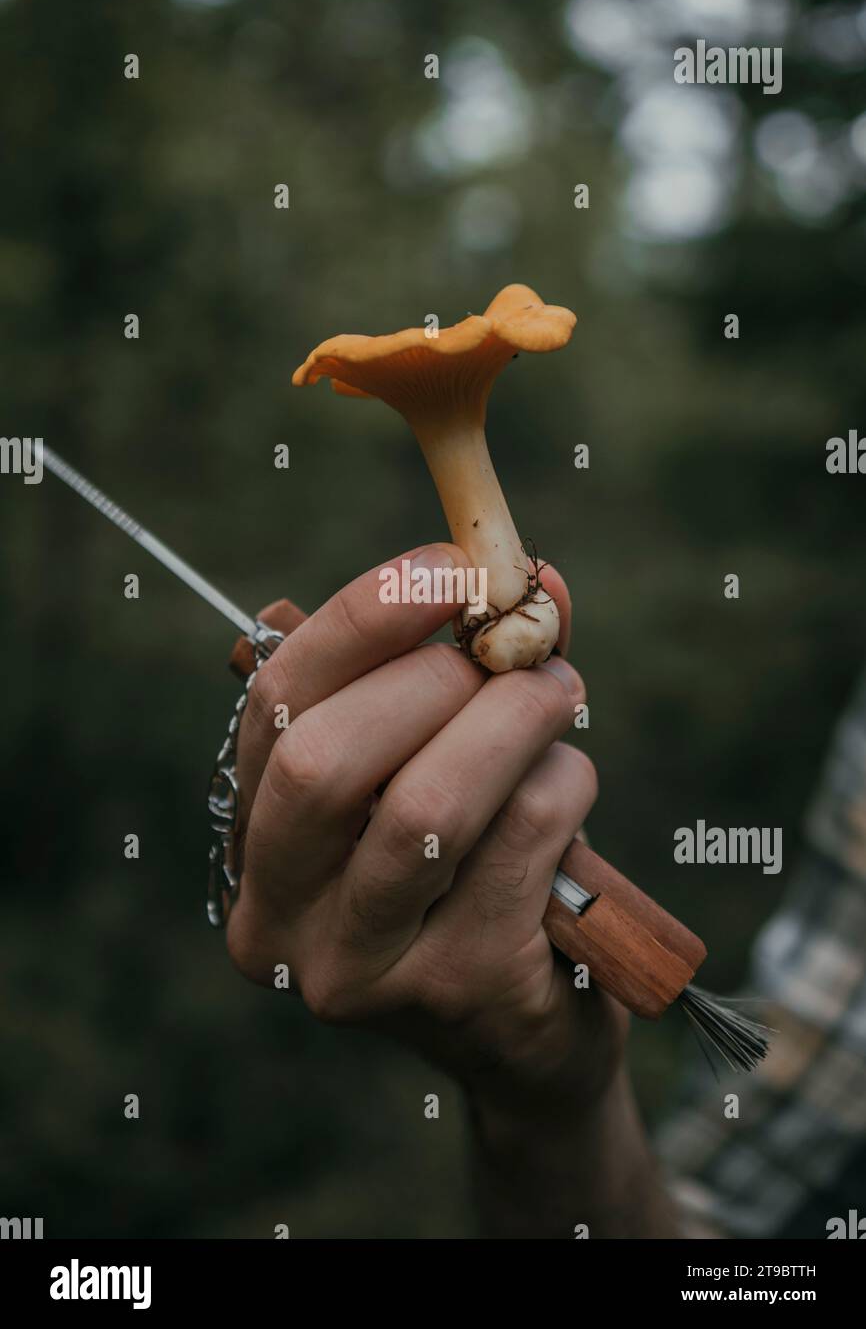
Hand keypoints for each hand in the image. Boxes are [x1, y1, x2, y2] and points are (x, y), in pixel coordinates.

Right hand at [226, 544, 625, 1110]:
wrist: (528, 1037)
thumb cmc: (475, 875)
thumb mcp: (446, 765)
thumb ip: (476, 673)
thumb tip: (538, 578)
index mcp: (255, 842)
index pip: (275, 706)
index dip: (362, 620)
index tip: (449, 565)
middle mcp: (279, 916)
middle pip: (327, 760)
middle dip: (436, 677)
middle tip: (511, 645)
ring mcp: (360, 968)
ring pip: (429, 803)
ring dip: (515, 716)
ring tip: (559, 694)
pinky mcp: (458, 990)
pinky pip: (522, 837)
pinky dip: (564, 782)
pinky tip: (571, 790)